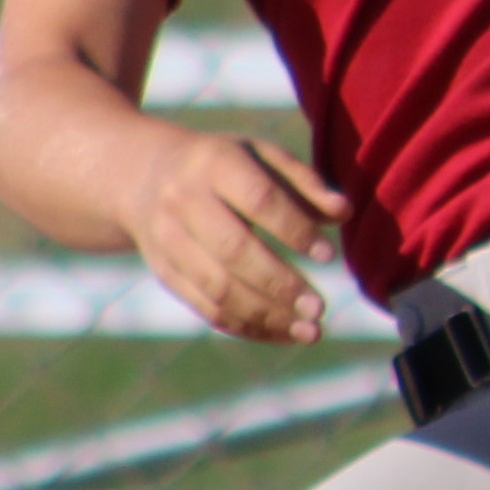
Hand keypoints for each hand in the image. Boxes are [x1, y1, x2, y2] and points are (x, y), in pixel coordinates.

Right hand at [119, 130, 349, 344]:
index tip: (328, 255)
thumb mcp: (263, 155)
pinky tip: (285, 334)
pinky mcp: (165, 272)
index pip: (258, 200)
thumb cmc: (226, 165)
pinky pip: (206, 308)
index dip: (294, 230)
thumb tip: (344, 212)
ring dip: (266, 315)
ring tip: (311, 330)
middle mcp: (183, 202)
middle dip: (280, 284)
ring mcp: (168, 240)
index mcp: (214, 164)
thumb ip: (305, 181)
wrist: (144, 175)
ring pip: (217, 288)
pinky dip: (248, 327)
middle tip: (320, 307)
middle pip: (233, 251)